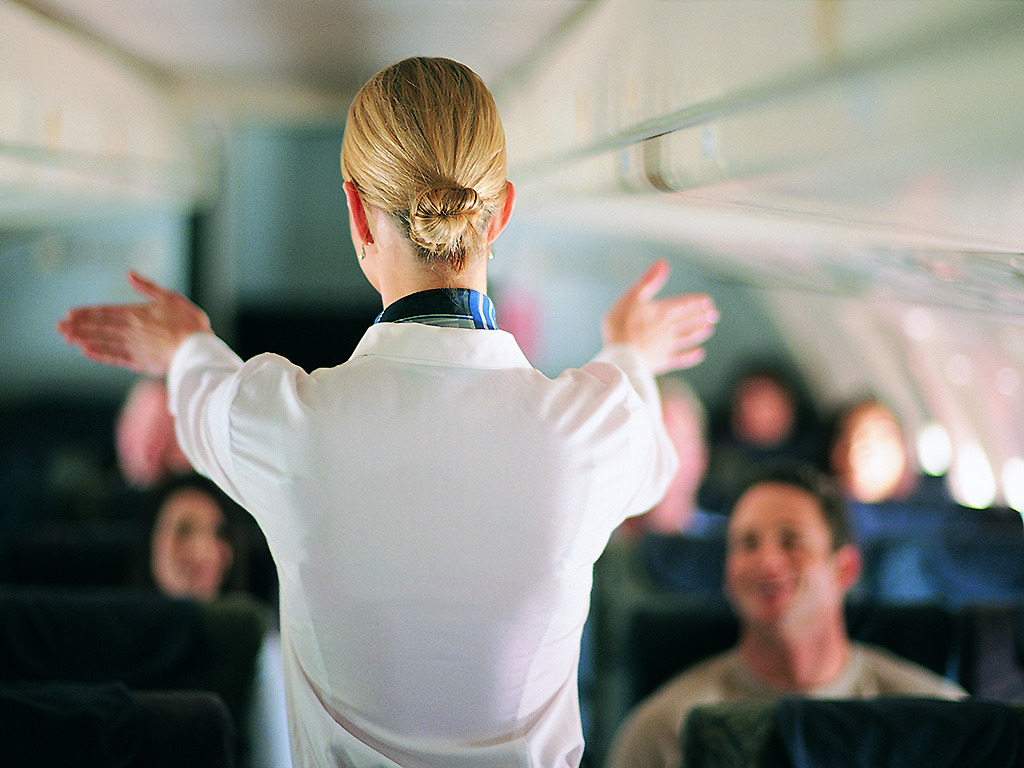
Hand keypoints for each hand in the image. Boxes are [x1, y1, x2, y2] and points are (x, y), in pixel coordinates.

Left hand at [57, 271, 211, 376]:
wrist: (196, 349)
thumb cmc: (189, 323)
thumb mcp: (171, 297)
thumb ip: (148, 287)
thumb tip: (130, 275)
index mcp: (137, 313)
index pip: (105, 312)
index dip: (86, 313)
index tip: (70, 314)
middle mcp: (130, 330)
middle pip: (99, 327)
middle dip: (78, 327)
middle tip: (60, 328)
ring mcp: (133, 347)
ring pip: (102, 342)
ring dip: (84, 340)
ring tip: (68, 339)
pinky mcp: (139, 362)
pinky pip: (114, 358)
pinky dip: (99, 355)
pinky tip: (87, 353)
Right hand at [601, 260, 718, 374]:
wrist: (620, 355)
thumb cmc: (621, 324)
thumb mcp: (632, 297)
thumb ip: (649, 281)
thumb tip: (662, 264)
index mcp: (662, 311)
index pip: (684, 305)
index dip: (696, 302)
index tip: (707, 301)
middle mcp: (669, 328)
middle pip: (689, 321)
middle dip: (702, 316)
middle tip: (714, 314)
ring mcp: (667, 346)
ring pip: (688, 337)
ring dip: (699, 332)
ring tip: (709, 329)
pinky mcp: (663, 361)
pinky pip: (682, 358)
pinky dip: (692, 356)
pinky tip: (700, 354)